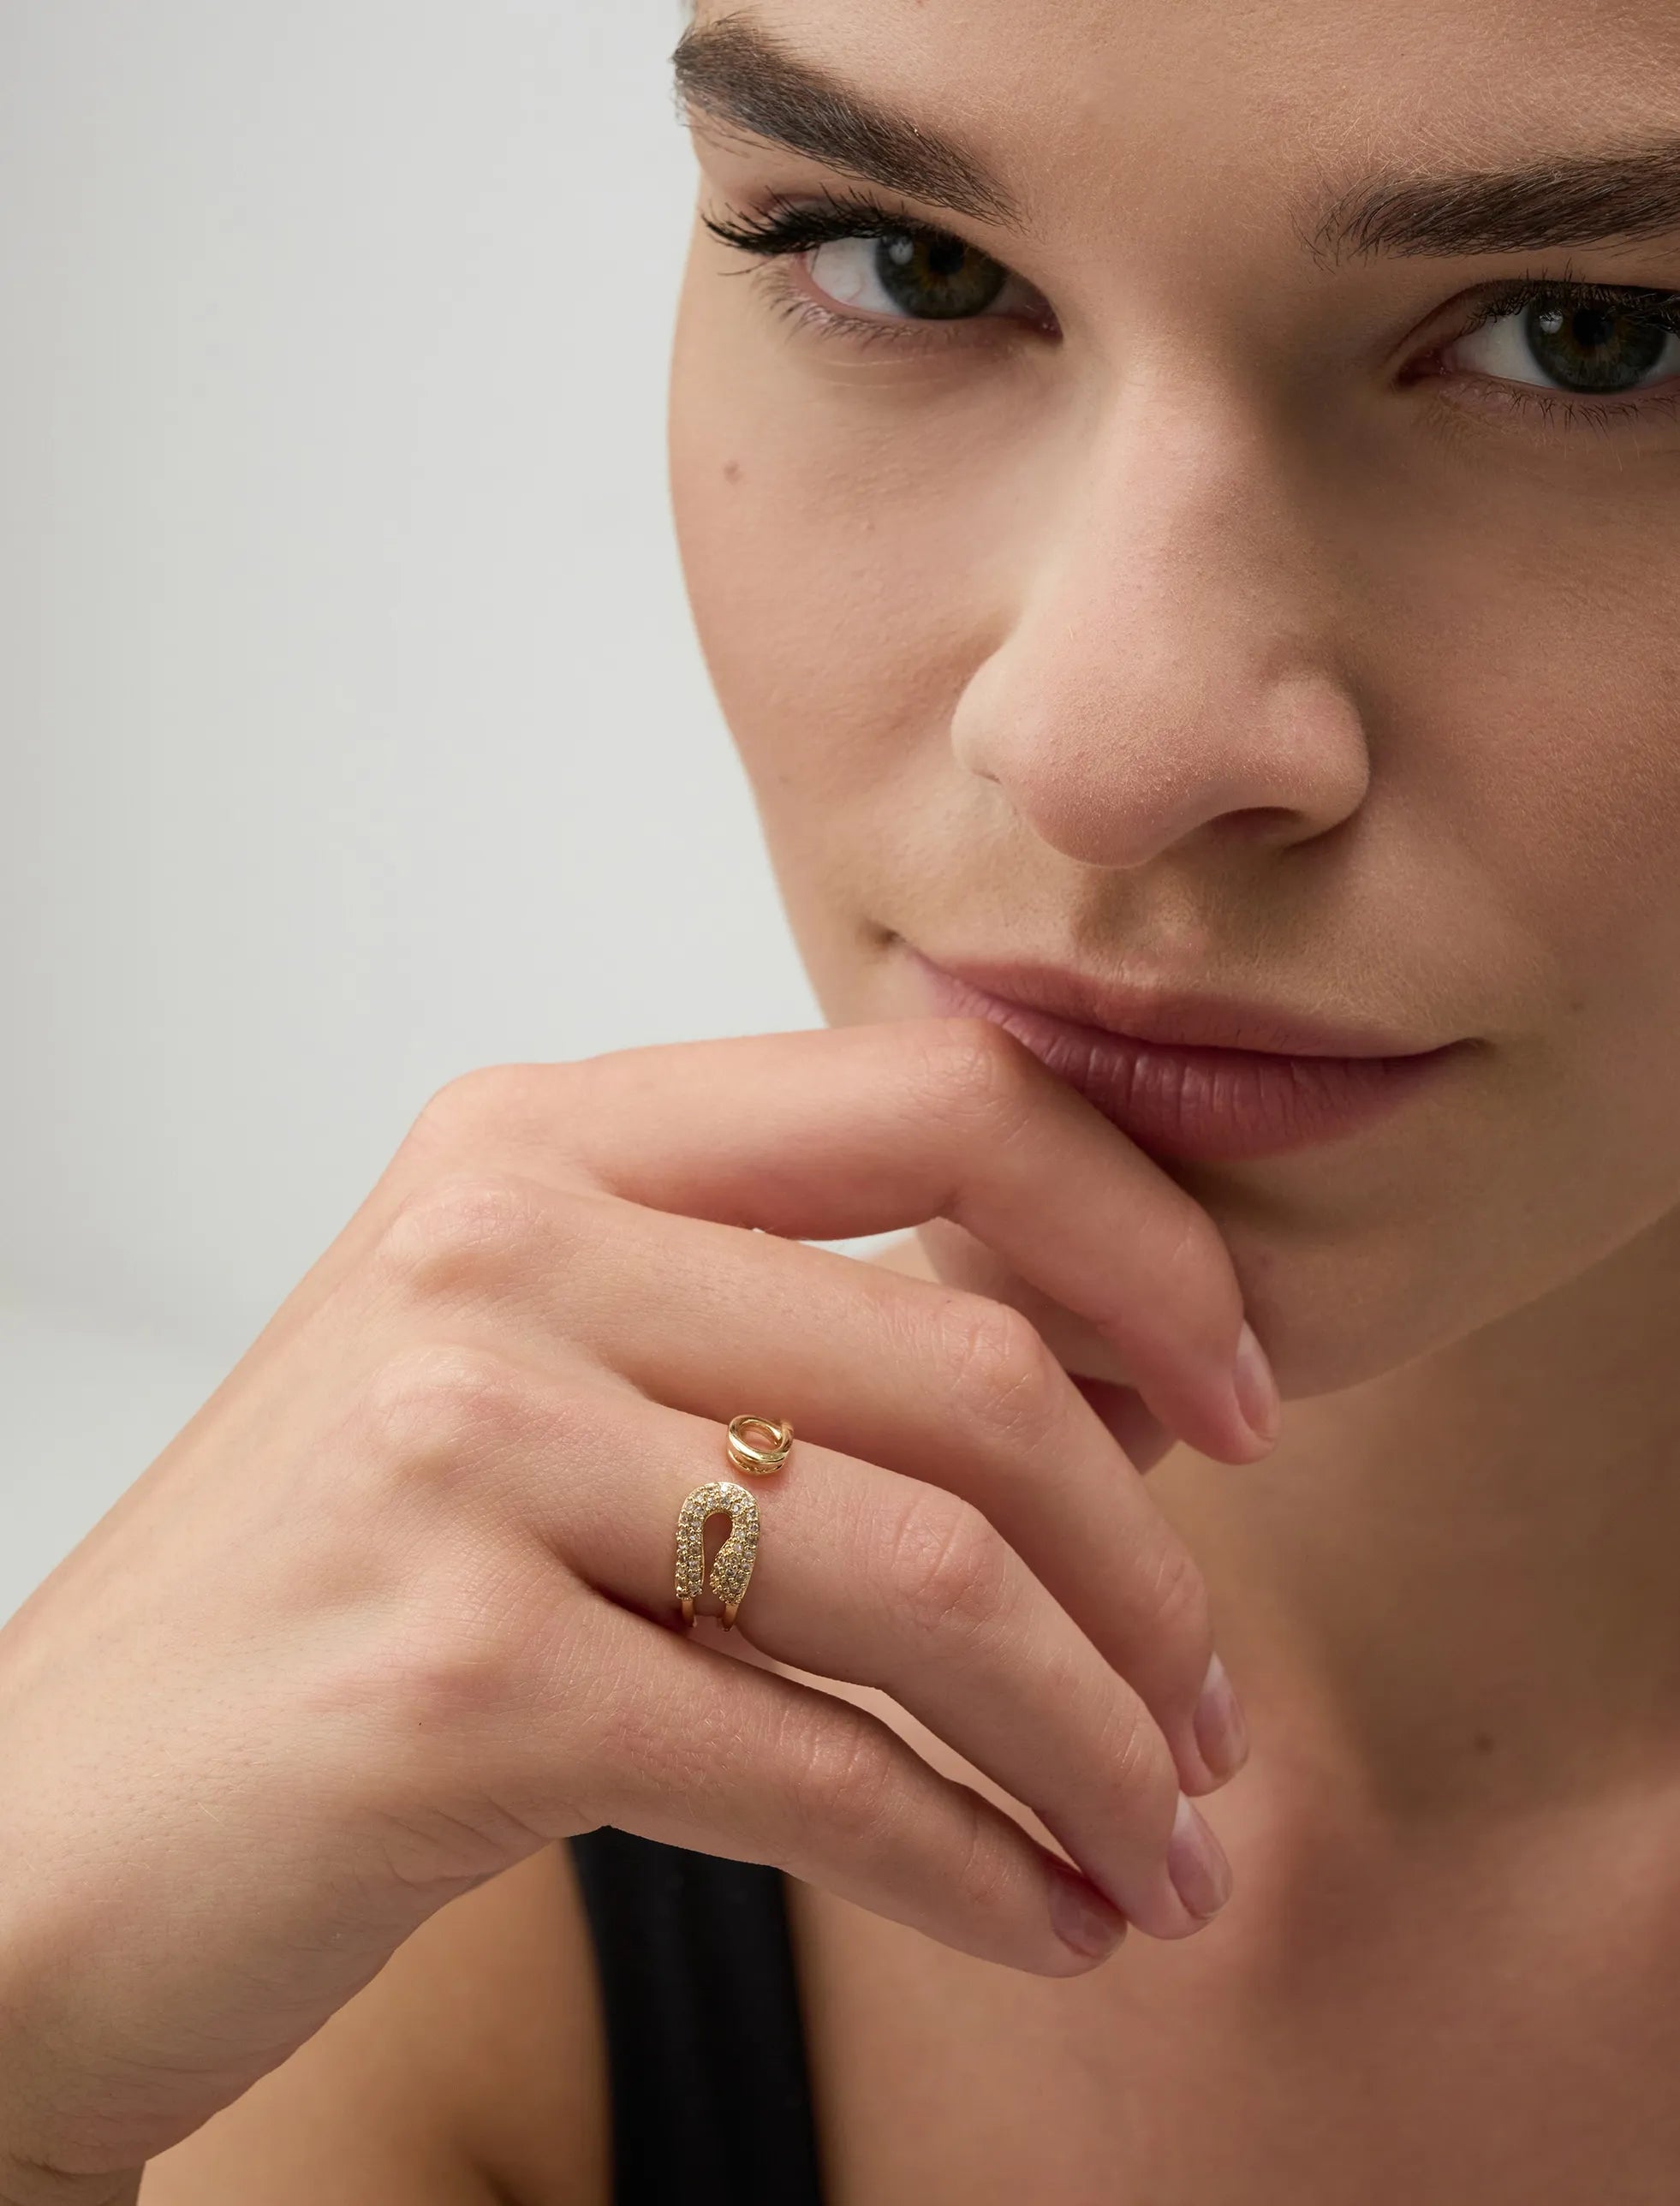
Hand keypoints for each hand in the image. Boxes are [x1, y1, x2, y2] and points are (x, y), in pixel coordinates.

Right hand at [0, 1017, 1276, 2197]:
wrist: (44, 1826)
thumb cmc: (332, 1595)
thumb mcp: (537, 1389)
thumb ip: (779, 1338)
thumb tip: (1123, 1383)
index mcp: (538, 1139)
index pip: (935, 1096)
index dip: (1138, 1242)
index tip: (1245, 1400)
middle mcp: (497, 1252)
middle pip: (968, 1367)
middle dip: (1148, 1571)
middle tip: (1216, 1715)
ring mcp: (463, 1450)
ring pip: (924, 1577)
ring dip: (1091, 1740)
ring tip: (1162, 1851)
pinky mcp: (452, 1674)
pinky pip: (818, 1765)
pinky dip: (977, 1861)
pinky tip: (1043, 1917)